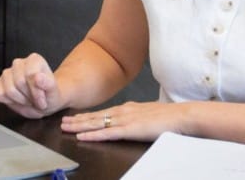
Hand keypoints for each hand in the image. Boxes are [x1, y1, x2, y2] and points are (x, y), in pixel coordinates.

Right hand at [0, 53, 63, 118]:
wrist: (43, 102)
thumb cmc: (49, 95)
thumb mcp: (54, 92)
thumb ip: (48, 84)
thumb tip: (38, 77)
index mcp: (34, 59)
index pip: (30, 74)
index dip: (36, 92)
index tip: (43, 100)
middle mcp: (19, 63)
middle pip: (19, 82)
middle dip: (28, 97)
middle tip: (35, 100)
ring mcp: (7, 72)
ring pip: (9, 90)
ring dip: (20, 100)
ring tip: (28, 100)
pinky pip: (0, 95)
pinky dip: (10, 102)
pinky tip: (19, 100)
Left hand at [61, 101, 190, 141]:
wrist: (181, 116)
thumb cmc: (169, 117)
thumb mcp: (149, 114)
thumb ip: (137, 116)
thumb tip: (132, 119)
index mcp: (128, 108)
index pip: (103, 112)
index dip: (88, 115)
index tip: (75, 117)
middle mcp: (123, 112)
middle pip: (96, 116)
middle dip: (78, 119)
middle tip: (63, 121)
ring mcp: (125, 120)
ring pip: (97, 123)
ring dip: (80, 126)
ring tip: (66, 127)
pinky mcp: (130, 130)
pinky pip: (107, 133)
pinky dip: (93, 135)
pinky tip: (83, 136)